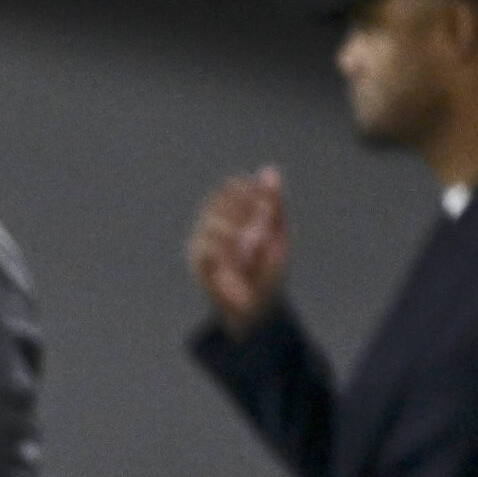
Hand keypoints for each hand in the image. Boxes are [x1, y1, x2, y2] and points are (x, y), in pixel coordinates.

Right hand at [188, 166, 289, 340]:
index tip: (264, 204)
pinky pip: (206, 247)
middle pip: (218, 201)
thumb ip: (274, 202)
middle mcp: (213, 224)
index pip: (230, 188)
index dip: (245, 190)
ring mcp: (202, 242)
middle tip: (263, 228)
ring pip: (212, 222)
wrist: (259, 307)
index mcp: (232, 215)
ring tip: (255, 248)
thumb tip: (270, 169)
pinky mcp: (198, 262)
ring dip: (237, 232)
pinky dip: (226, 251)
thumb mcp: (279, 232)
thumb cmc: (269, 269)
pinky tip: (242, 260)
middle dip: (243, 211)